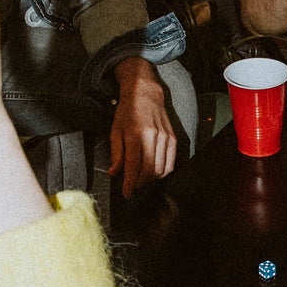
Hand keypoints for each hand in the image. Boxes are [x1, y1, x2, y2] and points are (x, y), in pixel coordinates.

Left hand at [110, 61, 177, 196]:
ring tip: (141, 179)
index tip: (126, 193)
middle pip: (149, 171)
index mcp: (135, 134)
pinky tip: (154, 173)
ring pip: (161, 169)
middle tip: (132, 186)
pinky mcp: (173, 138)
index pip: (133, 166)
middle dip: (139, 183)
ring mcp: (165, 137)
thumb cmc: (128, 111)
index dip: (129, 184)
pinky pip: (170, 162)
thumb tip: (114, 173)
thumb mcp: (115, 130)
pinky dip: (163, 172)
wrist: (145, 93)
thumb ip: (116, 154)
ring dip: (150, 179)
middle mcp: (152, 136)